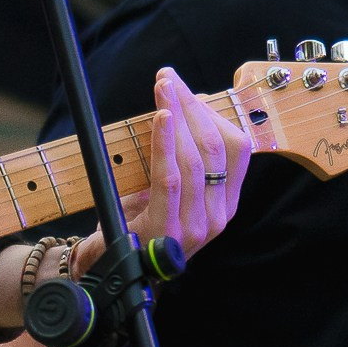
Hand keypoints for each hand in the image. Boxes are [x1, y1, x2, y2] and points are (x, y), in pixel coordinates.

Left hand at [82, 66, 250, 275]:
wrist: (110, 268)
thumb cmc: (137, 220)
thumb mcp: (168, 184)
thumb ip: (181, 152)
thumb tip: (184, 102)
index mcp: (226, 202)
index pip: (237, 147)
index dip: (211, 111)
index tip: (183, 86)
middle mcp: (219, 215)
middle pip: (216, 146)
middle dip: (192, 105)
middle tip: (167, 79)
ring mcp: (198, 226)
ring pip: (197, 158)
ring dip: (178, 115)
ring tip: (163, 88)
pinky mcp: (171, 230)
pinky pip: (173, 177)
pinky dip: (167, 144)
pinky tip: (161, 117)